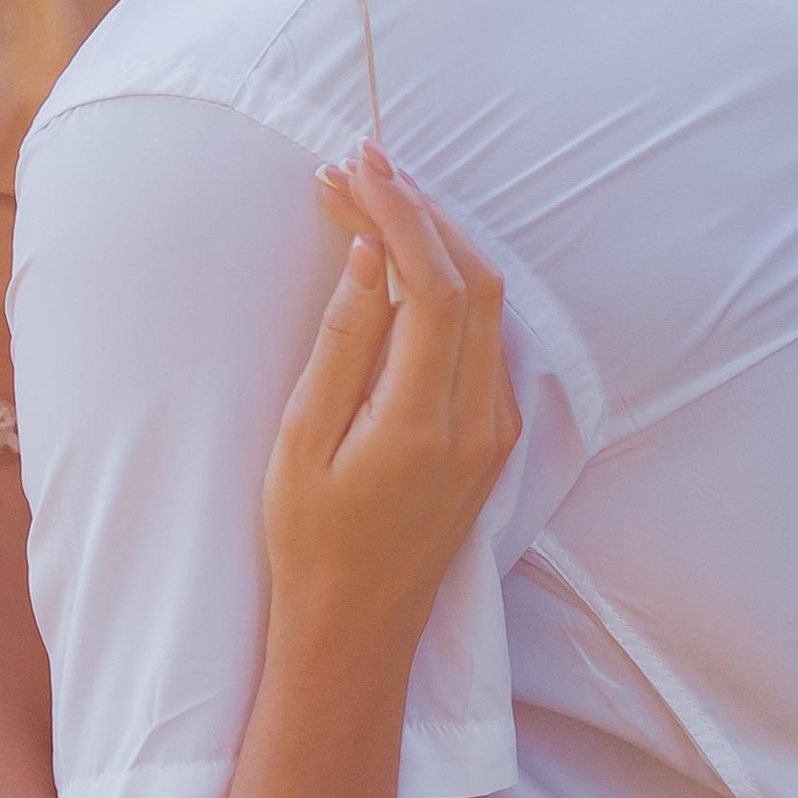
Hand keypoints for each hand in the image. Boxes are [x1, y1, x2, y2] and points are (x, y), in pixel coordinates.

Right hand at [263, 146, 518, 665]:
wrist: (356, 631)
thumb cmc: (311, 543)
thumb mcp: (301, 442)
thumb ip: (343, 345)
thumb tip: (370, 256)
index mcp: (423, 423)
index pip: (430, 284)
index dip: (398, 213)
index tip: (354, 167)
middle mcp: (478, 422)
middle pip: (472, 279)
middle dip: (418, 211)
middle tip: (355, 169)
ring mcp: (495, 430)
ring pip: (488, 302)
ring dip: (436, 241)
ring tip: (372, 199)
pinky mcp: (495, 437)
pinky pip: (484, 335)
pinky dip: (448, 284)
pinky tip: (402, 264)